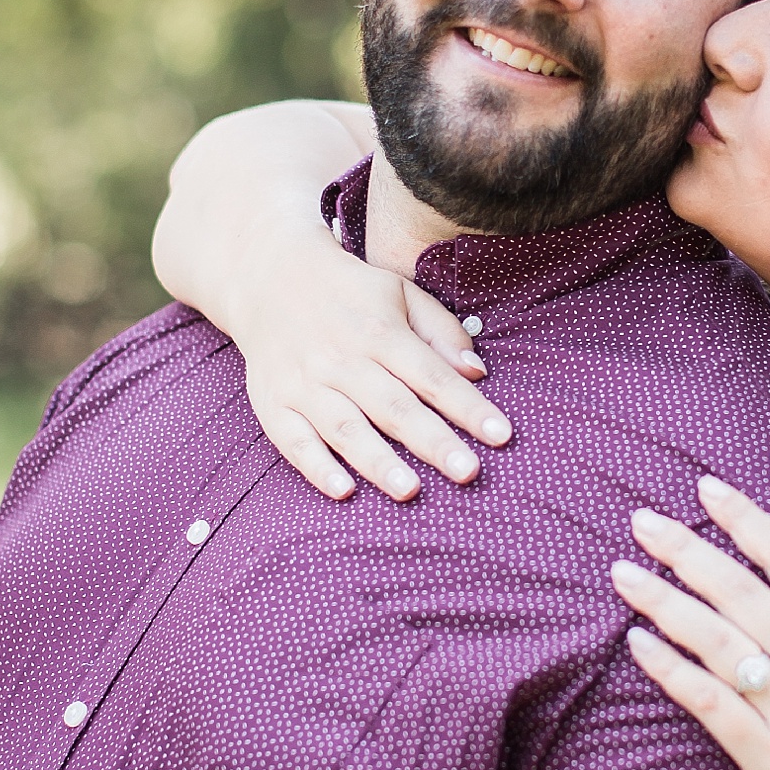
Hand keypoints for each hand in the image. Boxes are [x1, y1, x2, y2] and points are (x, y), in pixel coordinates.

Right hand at [236, 242, 512, 502]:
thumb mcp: (400, 294)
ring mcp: (304, 383)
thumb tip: (475, 373)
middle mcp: (342, 359)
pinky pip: (294, 440)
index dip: (467, 407)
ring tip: (411, 491)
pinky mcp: (273, 402)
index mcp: (379, 331)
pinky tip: (343, 492)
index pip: (432, 375)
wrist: (269, 276)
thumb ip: (441, 332)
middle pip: (393, 406)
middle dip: (432, 441)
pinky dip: (316, 467)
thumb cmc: (350, 294)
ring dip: (378, 461)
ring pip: (344, 427)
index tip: (501, 434)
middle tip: (468, 472)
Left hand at [611, 474, 769, 769]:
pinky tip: (638, 644)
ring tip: (622, 574)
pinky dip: (671, 671)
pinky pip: (708, 705)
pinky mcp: (768, 761)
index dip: (745, 520)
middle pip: (738, 592)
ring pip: (714, 642)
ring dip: (663, 602)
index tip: (707, 489)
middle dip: (685, 550)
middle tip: (641, 521)